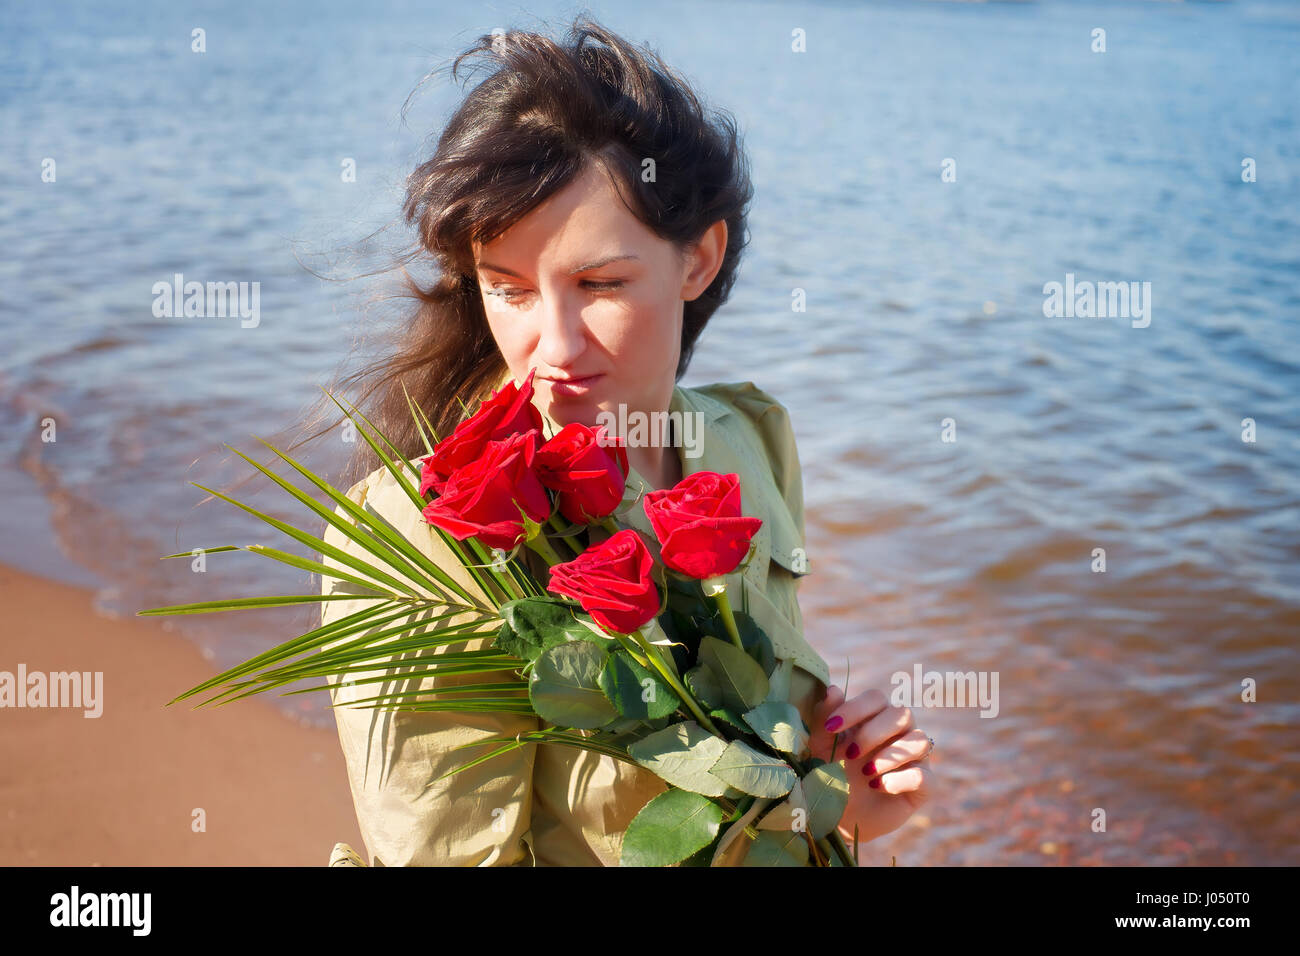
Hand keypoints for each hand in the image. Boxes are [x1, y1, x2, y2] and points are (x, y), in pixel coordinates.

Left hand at [808, 685, 933, 844]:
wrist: (838, 815)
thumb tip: (833, 689)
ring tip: (867, 772)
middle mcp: (900, 733)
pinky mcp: (923, 786)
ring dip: (890, 755)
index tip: (831, 726)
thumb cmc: (831, 772)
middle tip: (850, 753)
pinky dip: (899, 779)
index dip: (855, 708)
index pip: (876, 698)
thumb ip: (825, 718)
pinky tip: (878, 787)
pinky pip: (924, 776)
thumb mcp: (821, 747)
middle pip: (902, 714)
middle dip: (873, 732)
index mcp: (875, 717)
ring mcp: (915, 759)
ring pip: (920, 740)